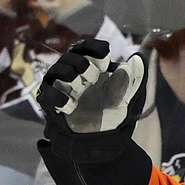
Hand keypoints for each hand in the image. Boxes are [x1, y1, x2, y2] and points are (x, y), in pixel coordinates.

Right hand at [38, 39, 146, 161]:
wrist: (102, 136)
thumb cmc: (112, 109)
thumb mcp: (125, 96)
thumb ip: (132, 79)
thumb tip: (137, 59)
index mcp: (92, 67)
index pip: (87, 48)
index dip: (94, 48)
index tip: (106, 54)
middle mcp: (74, 73)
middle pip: (71, 57)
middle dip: (82, 63)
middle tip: (92, 76)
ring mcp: (61, 87)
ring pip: (57, 71)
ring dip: (68, 75)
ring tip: (80, 85)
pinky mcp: (52, 103)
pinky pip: (47, 94)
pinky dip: (58, 97)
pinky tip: (71, 105)